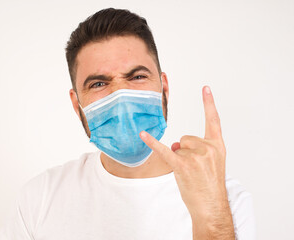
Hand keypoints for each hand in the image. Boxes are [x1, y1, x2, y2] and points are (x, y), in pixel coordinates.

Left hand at [140, 86, 233, 238]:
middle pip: (186, 138)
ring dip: (179, 158)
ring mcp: (196, 156)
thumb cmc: (210, 185)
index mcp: (217, 146)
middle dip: (185, 151)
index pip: (214, 120)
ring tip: (189, 173)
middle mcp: (208, 148)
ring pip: (178, 147)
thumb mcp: (211, 163)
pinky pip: (164, 150)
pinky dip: (152, 143)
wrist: (210, 206)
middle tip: (194, 168)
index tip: (205, 88)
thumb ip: (197, 148)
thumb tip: (177, 144)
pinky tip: (143, 135)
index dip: (209, 103)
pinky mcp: (182, 165)